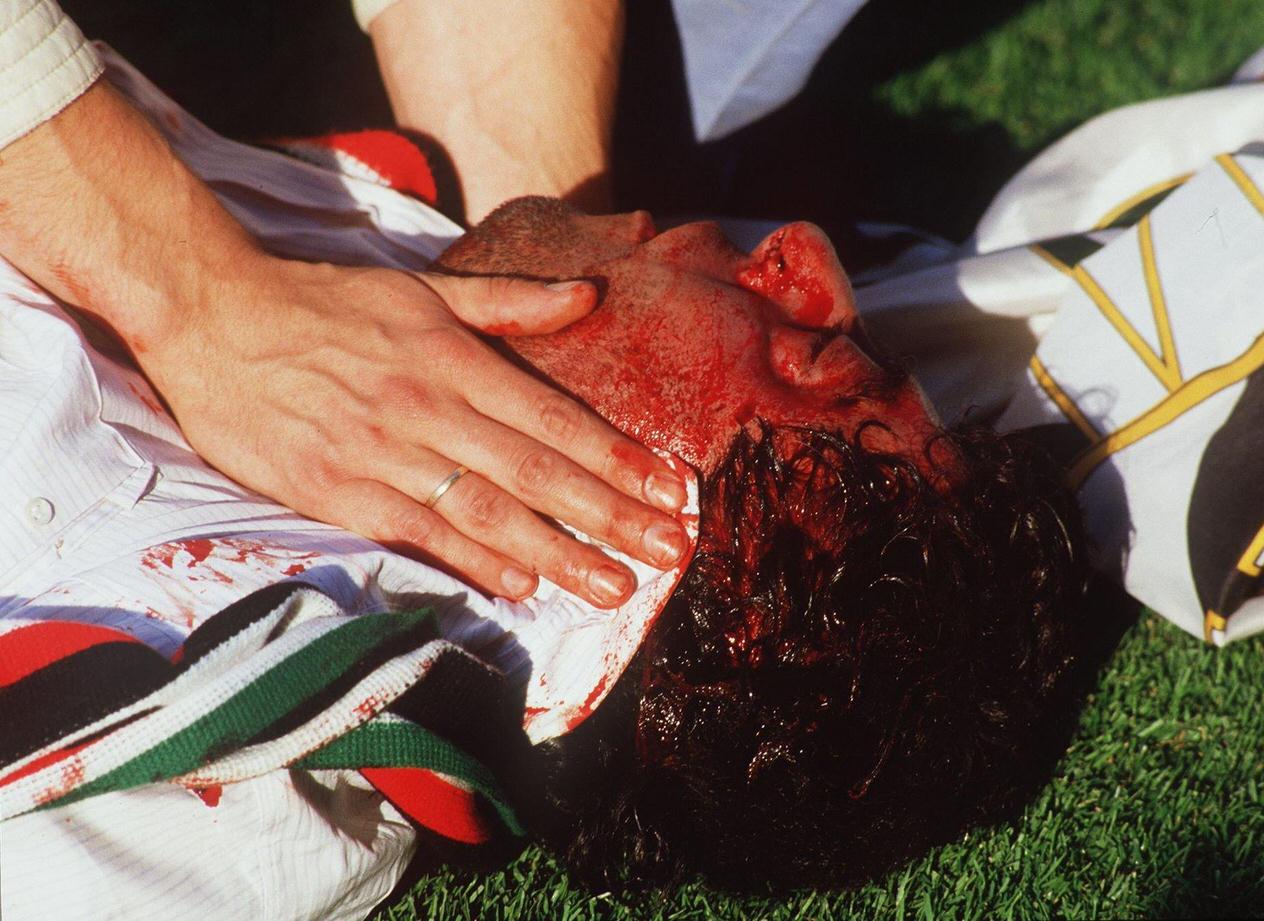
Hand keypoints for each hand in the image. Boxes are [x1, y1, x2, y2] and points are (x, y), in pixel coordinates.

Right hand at [0, 79, 686, 608]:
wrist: (212, 316)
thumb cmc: (325, 301)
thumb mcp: (421, 287)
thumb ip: (509, 300)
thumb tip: (589, 296)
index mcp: (453, 356)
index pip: (555, 417)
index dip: (619, 458)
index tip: (671, 489)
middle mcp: (426, 406)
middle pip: (537, 471)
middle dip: (611, 516)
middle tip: (670, 552)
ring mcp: (380, 452)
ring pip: (486, 511)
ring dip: (557, 552)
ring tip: (614, 587)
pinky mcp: (334, 490)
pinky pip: (416, 533)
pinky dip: (471, 560)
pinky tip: (522, 585)